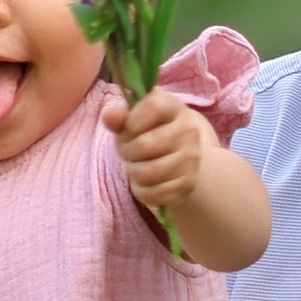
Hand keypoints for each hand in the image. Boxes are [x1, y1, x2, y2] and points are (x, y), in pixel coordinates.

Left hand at [105, 85, 207, 219]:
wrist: (176, 153)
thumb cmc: (147, 131)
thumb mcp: (131, 119)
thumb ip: (119, 116)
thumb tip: (109, 116)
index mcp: (173, 107)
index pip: (153, 107)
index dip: (132, 121)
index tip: (128, 127)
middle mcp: (188, 130)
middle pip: (145, 145)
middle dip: (127, 151)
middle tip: (128, 151)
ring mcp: (191, 158)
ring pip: (148, 173)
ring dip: (133, 172)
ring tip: (137, 166)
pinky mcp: (188, 183)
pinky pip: (154, 194)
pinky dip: (142, 190)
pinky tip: (145, 181)